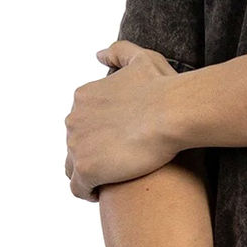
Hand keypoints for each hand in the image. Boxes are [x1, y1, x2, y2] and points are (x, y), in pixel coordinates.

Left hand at [64, 41, 179, 200]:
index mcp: (84, 97)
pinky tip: (104, 193)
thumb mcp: (142, 59)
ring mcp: (77, 145)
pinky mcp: (86, 169)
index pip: (83, 122)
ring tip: (113, 179)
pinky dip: (88, 192)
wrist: (173, 113)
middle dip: (93, 153)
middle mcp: (73, 120)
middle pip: (75, 144)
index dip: (100, 134)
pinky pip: (78, 188)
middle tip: (121, 161)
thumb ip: (119, 53)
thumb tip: (98, 55)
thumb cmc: (164, 88)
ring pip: (74, 167)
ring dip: (89, 173)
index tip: (120, 141)